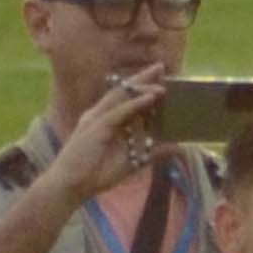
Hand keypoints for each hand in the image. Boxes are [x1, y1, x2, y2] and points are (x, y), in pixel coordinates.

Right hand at [52, 71, 165, 202]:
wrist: (73, 185)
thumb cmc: (97, 174)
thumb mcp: (134, 162)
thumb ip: (154, 153)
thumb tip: (178, 147)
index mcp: (106, 121)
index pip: (127, 99)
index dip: (143, 88)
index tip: (163, 79)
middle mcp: (100, 115)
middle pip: (123, 92)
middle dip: (142, 79)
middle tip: (161, 67)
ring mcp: (96, 119)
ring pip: (121, 97)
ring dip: (142, 87)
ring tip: (161, 79)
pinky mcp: (96, 127)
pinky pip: (119, 112)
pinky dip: (135, 104)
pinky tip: (150, 98)